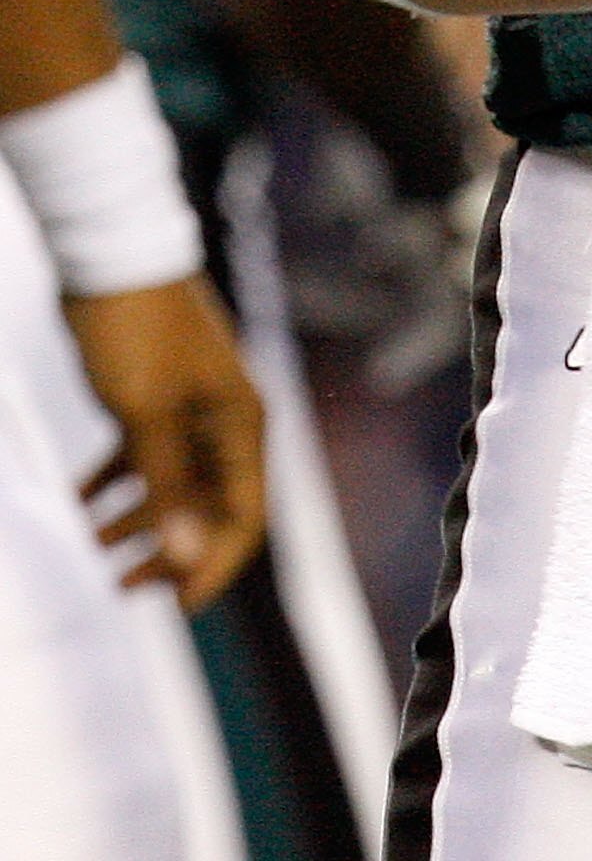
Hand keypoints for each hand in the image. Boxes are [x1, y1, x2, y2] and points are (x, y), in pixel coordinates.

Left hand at [63, 274, 266, 612]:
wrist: (109, 253)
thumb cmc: (135, 330)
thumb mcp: (146, 416)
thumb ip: (167, 488)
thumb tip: (187, 559)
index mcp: (240, 423)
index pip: (244, 515)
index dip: (213, 566)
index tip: (175, 608)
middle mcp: (223, 420)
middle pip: (208, 506)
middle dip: (170, 553)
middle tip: (124, 588)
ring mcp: (189, 408)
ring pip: (172, 484)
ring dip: (137, 524)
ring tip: (93, 551)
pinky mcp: (153, 398)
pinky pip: (141, 458)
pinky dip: (113, 486)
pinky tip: (78, 505)